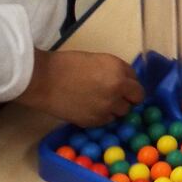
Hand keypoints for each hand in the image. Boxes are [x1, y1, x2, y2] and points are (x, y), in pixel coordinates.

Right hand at [17, 49, 143, 126]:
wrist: (44, 80)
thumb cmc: (68, 64)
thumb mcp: (99, 60)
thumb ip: (117, 71)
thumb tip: (126, 82)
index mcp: (119, 72)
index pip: (138, 85)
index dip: (131, 87)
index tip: (125, 88)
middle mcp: (117, 91)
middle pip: (133, 101)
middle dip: (126, 99)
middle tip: (113, 96)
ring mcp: (106, 108)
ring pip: (121, 113)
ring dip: (114, 109)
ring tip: (99, 102)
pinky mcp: (93, 121)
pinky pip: (106, 121)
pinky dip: (102, 116)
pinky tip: (90, 108)